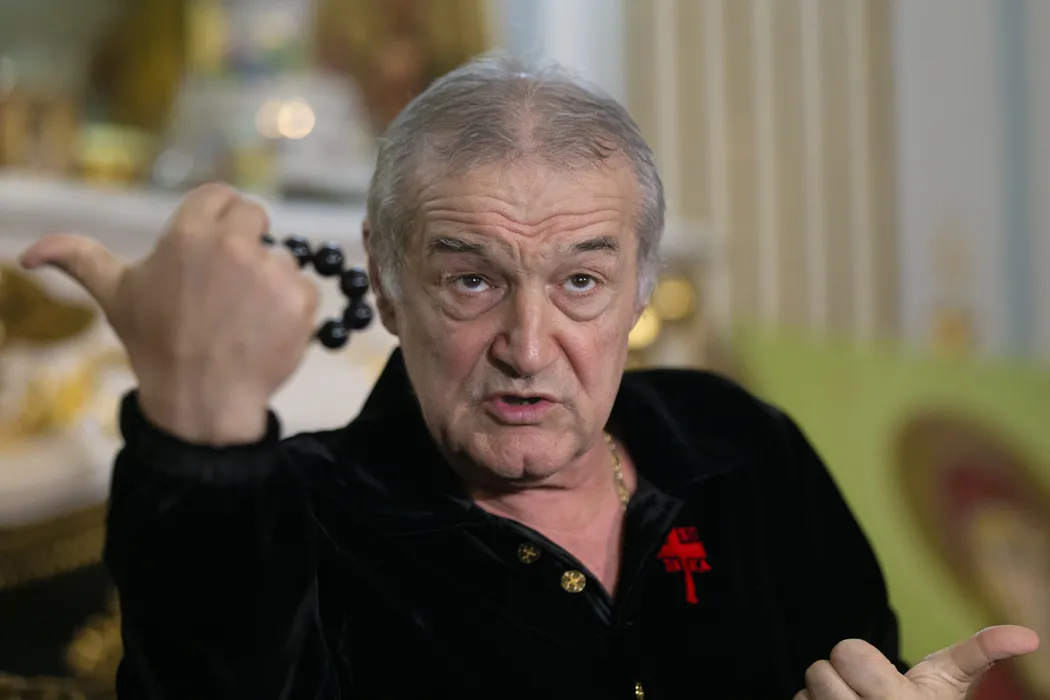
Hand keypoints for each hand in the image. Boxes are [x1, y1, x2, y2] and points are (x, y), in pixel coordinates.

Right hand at [19, 183, 318, 444]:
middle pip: (256, 217)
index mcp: (188, 233)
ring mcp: (270, 272)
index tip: (214, 248)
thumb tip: (27, 255)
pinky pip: (306, 288)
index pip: (221, 196)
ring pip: (282, 258)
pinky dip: (293, 310)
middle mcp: (232, 245)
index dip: (220, 219)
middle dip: (248, 243)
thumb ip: (78, 260)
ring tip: (242, 318)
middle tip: (231, 285)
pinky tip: (265, 332)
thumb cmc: (156, 346)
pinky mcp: (300, 299)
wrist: (200, 403)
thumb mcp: (115, 296)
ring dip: (269, 282)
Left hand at [798, 625, 1038, 698]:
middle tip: (864, 687)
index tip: (883, 675)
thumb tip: (1028, 635)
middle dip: (840, 673)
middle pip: (820, 669)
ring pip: (806, 690)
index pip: (846, 651)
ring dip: (824, 694)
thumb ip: (981, 652)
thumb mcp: (953, 680)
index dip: (859, 658)